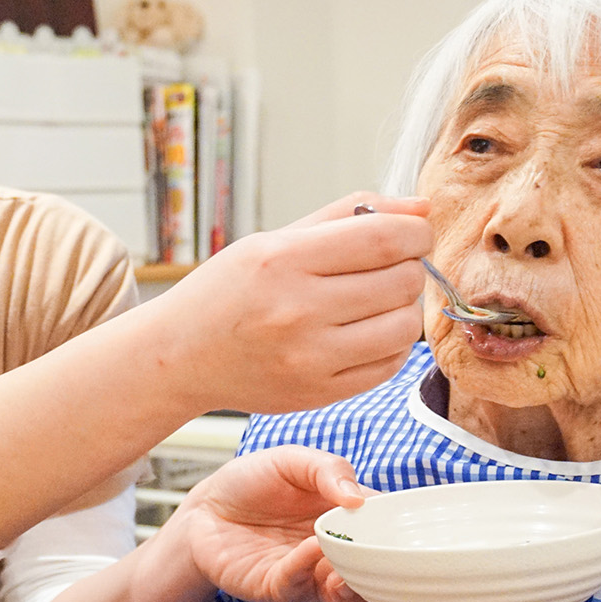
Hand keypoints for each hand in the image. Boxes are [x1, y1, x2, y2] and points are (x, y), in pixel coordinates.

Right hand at [145, 191, 431, 414]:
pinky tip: (367, 331)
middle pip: (401, 281)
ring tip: (379, 300)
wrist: (180, 356)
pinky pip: (390, 366)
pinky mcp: (319, 393)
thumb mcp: (272, 239)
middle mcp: (297, 310)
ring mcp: (310, 358)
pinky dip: (392, 344)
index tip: (415, 233)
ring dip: (404, 308)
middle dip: (410, 267)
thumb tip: (420, 208)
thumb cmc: (229, 291)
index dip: (416, 232)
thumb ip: (347, 216)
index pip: (385, 239)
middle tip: (392, 266)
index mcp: (283, 260)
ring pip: (404, 327)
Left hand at [170, 445, 382, 601]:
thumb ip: (328, 469)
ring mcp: (311, 574)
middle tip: (381, 552)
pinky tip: (312, 546)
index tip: (400, 527)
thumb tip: (358, 497)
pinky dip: (310, 567)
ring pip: (352, 601)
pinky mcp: (280, 587)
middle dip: (388, 572)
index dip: (400, 533)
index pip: (389, 532)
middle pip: (381, 576)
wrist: (205, 507)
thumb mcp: (291, 459)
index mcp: (348, 519)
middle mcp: (337, 551)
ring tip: (351, 563)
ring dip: (359, 589)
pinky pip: (302, 584)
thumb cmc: (252, 481)